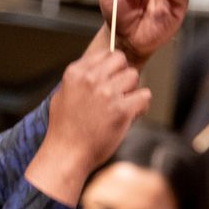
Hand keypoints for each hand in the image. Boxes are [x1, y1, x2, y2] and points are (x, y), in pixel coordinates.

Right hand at [26, 49, 150, 204]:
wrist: (66, 156)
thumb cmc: (64, 130)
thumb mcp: (63, 95)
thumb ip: (80, 79)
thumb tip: (96, 70)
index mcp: (76, 73)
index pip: (106, 53)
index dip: (112, 67)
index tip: (110, 80)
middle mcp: (91, 79)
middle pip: (122, 61)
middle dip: (123, 75)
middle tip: (119, 93)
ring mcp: (107, 94)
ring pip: (135, 76)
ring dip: (132, 90)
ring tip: (123, 106)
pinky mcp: (121, 110)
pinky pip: (145, 96)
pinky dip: (141, 106)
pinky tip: (130, 116)